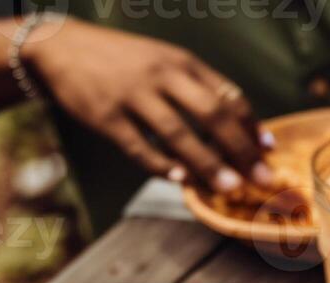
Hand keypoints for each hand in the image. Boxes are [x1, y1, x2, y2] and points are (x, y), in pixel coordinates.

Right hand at [23, 19, 270, 191]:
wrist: (61, 48)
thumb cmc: (122, 61)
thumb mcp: (163, 61)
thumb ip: (198, 89)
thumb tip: (238, 125)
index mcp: (181, 62)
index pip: (227, 95)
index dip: (250, 126)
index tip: (268, 152)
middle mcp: (161, 76)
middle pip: (211, 114)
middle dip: (241, 149)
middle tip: (262, 177)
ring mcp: (133, 96)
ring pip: (178, 133)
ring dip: (208, 163)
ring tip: (231, 187)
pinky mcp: (106, 117)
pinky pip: (139, 147)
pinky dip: (162, 165)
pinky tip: (180, 179)